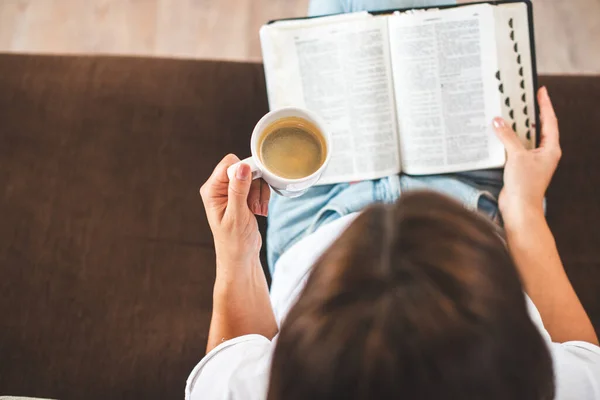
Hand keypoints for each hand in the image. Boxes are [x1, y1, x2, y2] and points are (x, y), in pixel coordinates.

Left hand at [199, 154, 270, 273]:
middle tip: (255, 205)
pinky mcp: (241, 195)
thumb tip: (242, 167)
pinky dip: (262, 196)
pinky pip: (256, 185)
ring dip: (260, 192)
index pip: (229, 164)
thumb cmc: (234, 241)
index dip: (245, 172)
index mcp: (212, 190)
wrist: (241, 257)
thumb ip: (239, 190)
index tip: (253, 188)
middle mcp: (219, 188)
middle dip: (255, 184)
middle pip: (243, 168)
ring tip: (257, 210)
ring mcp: (230, 191)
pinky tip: (259, 211)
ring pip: (252, 176)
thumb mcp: (237, 215)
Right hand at [493, 86, 560, 221]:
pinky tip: (498, 135)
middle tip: (523, 99)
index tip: (541, 91)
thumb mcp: (517, 156)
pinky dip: (507, 141)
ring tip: (507, 114)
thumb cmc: (525, 185)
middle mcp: (543, 154)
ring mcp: (532, 161)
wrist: (519, 208)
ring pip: (524, 138)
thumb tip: (497, 121)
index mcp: (550, 149)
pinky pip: (514, 149)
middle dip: (530, 114)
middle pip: (538, 128)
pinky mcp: (520, 168)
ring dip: (516, 128)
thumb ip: (507, 137)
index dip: (545, 105)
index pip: (549, 121)